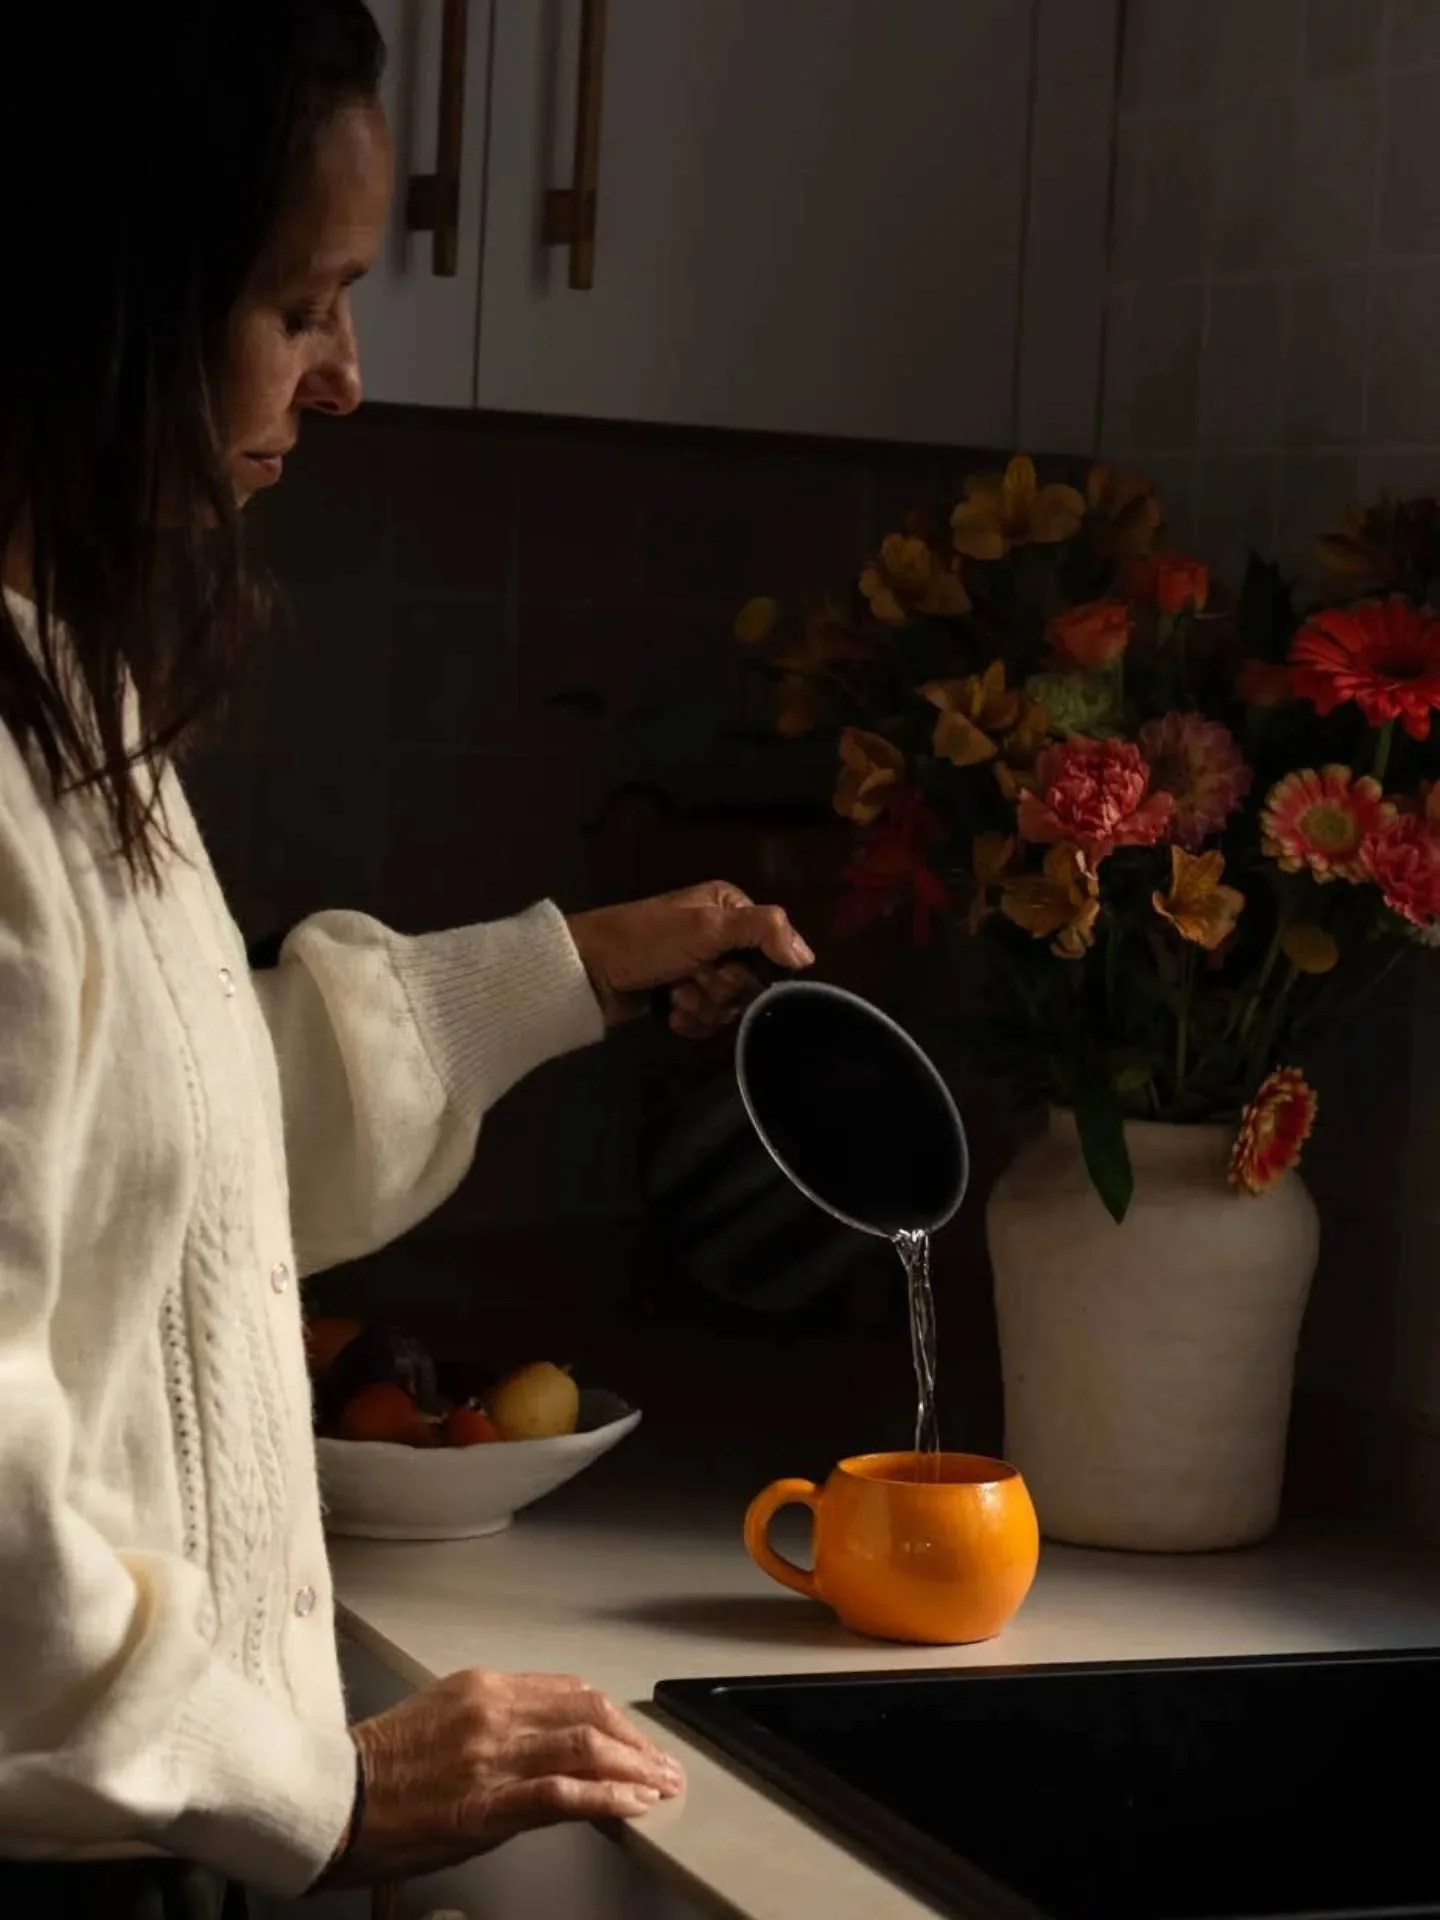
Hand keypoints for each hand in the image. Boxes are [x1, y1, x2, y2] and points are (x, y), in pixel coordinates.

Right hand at [321, 1669, 684, 1887]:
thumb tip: (542, 1745)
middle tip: (662, 1763)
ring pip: (585, 1747)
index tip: (632, 1737)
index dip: (609, 1716)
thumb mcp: (440, 1721)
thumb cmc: (375, 1770)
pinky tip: (633, 1806)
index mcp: (482, 1688)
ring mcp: (493, 1756)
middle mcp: (494, 1711)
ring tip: (661, 1785)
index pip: (567, 1691)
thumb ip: (493, 1724)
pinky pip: (564, 1795)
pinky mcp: (489, 1803)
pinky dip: (608, 1798)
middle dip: (634, 1740)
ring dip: (634, 1768)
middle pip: (587, 1713)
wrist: (330, 1801)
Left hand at [567, 880, 813, 1036]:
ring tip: (673, 993)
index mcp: (729, 909)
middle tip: (691, 977)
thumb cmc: (644, 941)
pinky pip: (708, 1022)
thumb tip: (807, 956)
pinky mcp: (682, 997)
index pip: (772, 949)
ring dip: (702, 1006)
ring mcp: (699, 968)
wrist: (586, 974)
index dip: (752, 968)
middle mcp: (719, 936)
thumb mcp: (706, 927)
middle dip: (721, 989)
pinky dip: (689, 1020)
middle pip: (751, 982)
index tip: (722, 966)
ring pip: (729, 1006)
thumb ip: (763, 931)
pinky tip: (668, 1009)